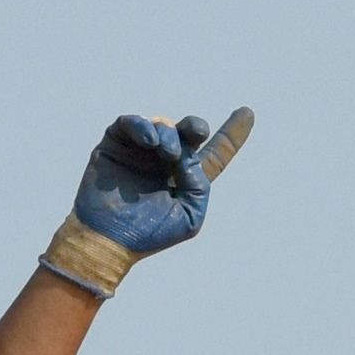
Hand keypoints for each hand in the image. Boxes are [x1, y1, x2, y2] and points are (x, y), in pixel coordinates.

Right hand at [69, 105, 252, 261]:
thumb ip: (200, 185)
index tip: (247, 112)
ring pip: (160, 125)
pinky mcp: (114, 145)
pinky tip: (150, 141)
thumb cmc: (148, 235)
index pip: (215, 152)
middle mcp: (164, 161)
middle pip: (186, 132)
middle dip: (194, 127)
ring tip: (165, 151)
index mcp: (185, 178)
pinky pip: (130, 123)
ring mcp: (139, 151)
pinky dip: (142, 126)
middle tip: (195, 133)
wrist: (107, 241)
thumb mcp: (190, 216)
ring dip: (168, 133)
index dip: (232, 133)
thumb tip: (188, 153)